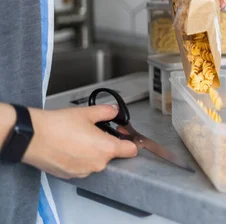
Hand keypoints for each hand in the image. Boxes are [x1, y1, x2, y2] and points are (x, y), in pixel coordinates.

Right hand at [22, 106, 136, 178]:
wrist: (32, 137)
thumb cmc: (58, 126)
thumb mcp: (87, 113)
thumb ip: (106, 112)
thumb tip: (114, 112)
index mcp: (106, 148)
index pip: (131, 150)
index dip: (129, 141)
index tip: (124, 136)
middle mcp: (97, 164)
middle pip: (112, 155)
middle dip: (106, 144)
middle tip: (94, 132)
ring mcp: (84, 172)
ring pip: (96, 161)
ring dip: (92, 152)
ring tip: (78, 139)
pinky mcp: (71, 175)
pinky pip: (82, 167)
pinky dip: (79, 159)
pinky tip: (69, 147)